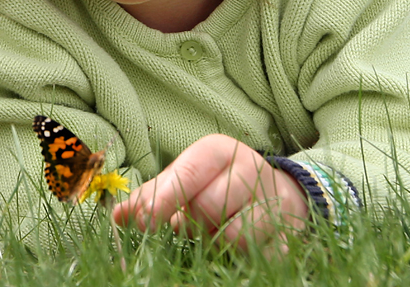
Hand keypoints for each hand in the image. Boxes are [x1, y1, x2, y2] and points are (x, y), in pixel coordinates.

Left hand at [112, 134, 308, 251]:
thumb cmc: (217, 183)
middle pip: (209, 206)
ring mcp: (275, 201)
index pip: (189, 173)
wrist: (277, 192)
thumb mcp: (185, 179)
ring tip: (219, 232)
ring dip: (219, 243)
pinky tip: (240, 246)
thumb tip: (118, 216)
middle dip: (194, 224)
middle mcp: (251, 169)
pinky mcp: (290, 234)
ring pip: (236, 235)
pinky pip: (260, 257)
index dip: (164, 199)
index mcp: (219, 151)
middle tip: (194, 224)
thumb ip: (152, 196)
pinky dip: (242, 258)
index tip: (144, 223)